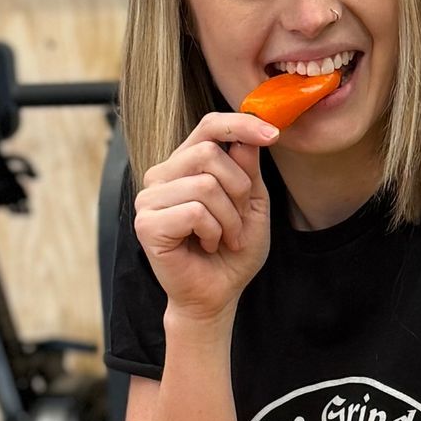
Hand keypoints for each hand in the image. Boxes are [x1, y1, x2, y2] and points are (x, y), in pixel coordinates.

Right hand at [134, 113, 276, 324]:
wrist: (216, 295)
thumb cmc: (231, 252)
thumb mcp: (251, 204)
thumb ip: (247, 169)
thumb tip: (248, 135)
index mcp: (184, 164)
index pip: (209, 126)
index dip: (241, 124)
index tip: (274, 135)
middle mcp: (161, 176)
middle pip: (209, 153)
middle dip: (238, 189)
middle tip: (237, 221)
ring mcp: (149, 199)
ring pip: (204, 185)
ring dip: (228, 218)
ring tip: (224, 238)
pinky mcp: (147, 224)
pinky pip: (194, 212)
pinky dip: (212, 232)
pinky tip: (206, 245)